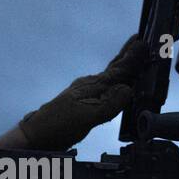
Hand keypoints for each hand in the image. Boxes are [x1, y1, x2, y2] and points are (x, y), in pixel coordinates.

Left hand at [13, 36, 146, 150]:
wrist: (35, 136)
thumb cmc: (56, 126)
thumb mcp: (86, 116)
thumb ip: (109, 103)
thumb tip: (129, 89)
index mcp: (92, 87)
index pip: (118, 70)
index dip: (132, 58)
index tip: (143, 42)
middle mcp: (89, 87)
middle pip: (113, 69)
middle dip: (127, 56)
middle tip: (139, 41)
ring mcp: (84, 95)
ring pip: (109, 78)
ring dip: (122, 69)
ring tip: (132, 61)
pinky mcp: (82, 105)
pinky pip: (104, 90)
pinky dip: (114, 84)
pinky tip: (114, 87)